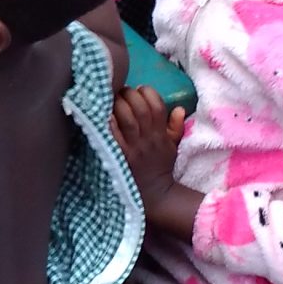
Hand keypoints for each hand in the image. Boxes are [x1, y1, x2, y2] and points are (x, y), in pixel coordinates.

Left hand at [111, 86, 186, 205]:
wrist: (154, 193)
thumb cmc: (160, 165)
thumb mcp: (173, 146)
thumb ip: (176, 126)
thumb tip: (179, 108)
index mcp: (161, 133)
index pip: (157, 106)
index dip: (148, 93)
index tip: (139, 90)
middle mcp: (148, 138)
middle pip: (140, 108)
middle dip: (130, 94)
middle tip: (122, 91)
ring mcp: (133, 146)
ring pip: (126, 117)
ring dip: (118, 104)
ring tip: (112, 99)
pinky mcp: (120, 155)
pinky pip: (113, 133)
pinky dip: (108, 121)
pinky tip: (103, 113)